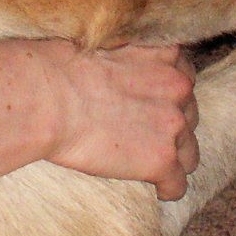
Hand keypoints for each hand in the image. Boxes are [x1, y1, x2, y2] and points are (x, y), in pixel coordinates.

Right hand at [31, 41, 198, 199]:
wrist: (47, 98)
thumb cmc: (61, 68)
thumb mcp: (107, 44)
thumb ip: (130, 57)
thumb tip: (120, 70)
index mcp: (167, 53)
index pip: (184, 78)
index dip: (167, 95)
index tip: (151, 105)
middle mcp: (179, 87)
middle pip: (189, 115)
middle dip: (170, 125)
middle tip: (144, 135)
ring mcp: (173, 124)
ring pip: (189, 153)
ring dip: (173, 158)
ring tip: (152, 167)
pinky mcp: (161, 160)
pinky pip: (177, 184)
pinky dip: (168, 188)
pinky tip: (157, 190)